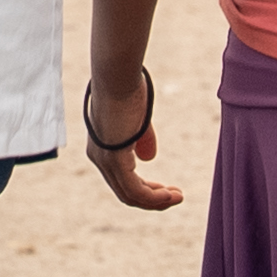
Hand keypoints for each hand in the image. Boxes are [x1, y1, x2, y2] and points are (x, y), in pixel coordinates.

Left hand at [82, 65, 177, 210]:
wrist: (116, 75)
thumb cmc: (126, 88)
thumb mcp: (136, 117)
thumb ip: (141, 138)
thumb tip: (148, 158)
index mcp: (101, 147)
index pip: (122, 179)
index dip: (146, 188)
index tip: (166, 189)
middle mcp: (99, 158)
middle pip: (126, 192)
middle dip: (153, 198)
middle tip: (175, 197)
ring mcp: (105, 161)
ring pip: (130, 195)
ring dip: (156, 201)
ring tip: (177, 198)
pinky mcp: (115, 160)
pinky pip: (135, 190)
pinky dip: (154, 198)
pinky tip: (169, 196)